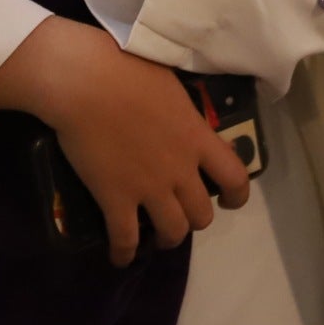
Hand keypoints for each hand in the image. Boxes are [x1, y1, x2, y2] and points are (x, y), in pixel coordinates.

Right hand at [0, 21, 250, 266]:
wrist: (85, 82)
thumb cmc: (125, 68)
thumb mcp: (170, 84)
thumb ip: (182, 110)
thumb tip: (180, 113)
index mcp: (197, 137)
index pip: (236, 176)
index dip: (237, 195)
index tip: (229, 199)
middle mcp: (180, 169)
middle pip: (203, 213)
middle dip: (194, 217)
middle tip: (180, 211)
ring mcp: (149, 188)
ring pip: (173, 232)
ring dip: (168, 237)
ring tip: (157, 236)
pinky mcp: (116, 199)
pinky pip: (125, 239)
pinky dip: (124, 253)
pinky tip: (120, 256)